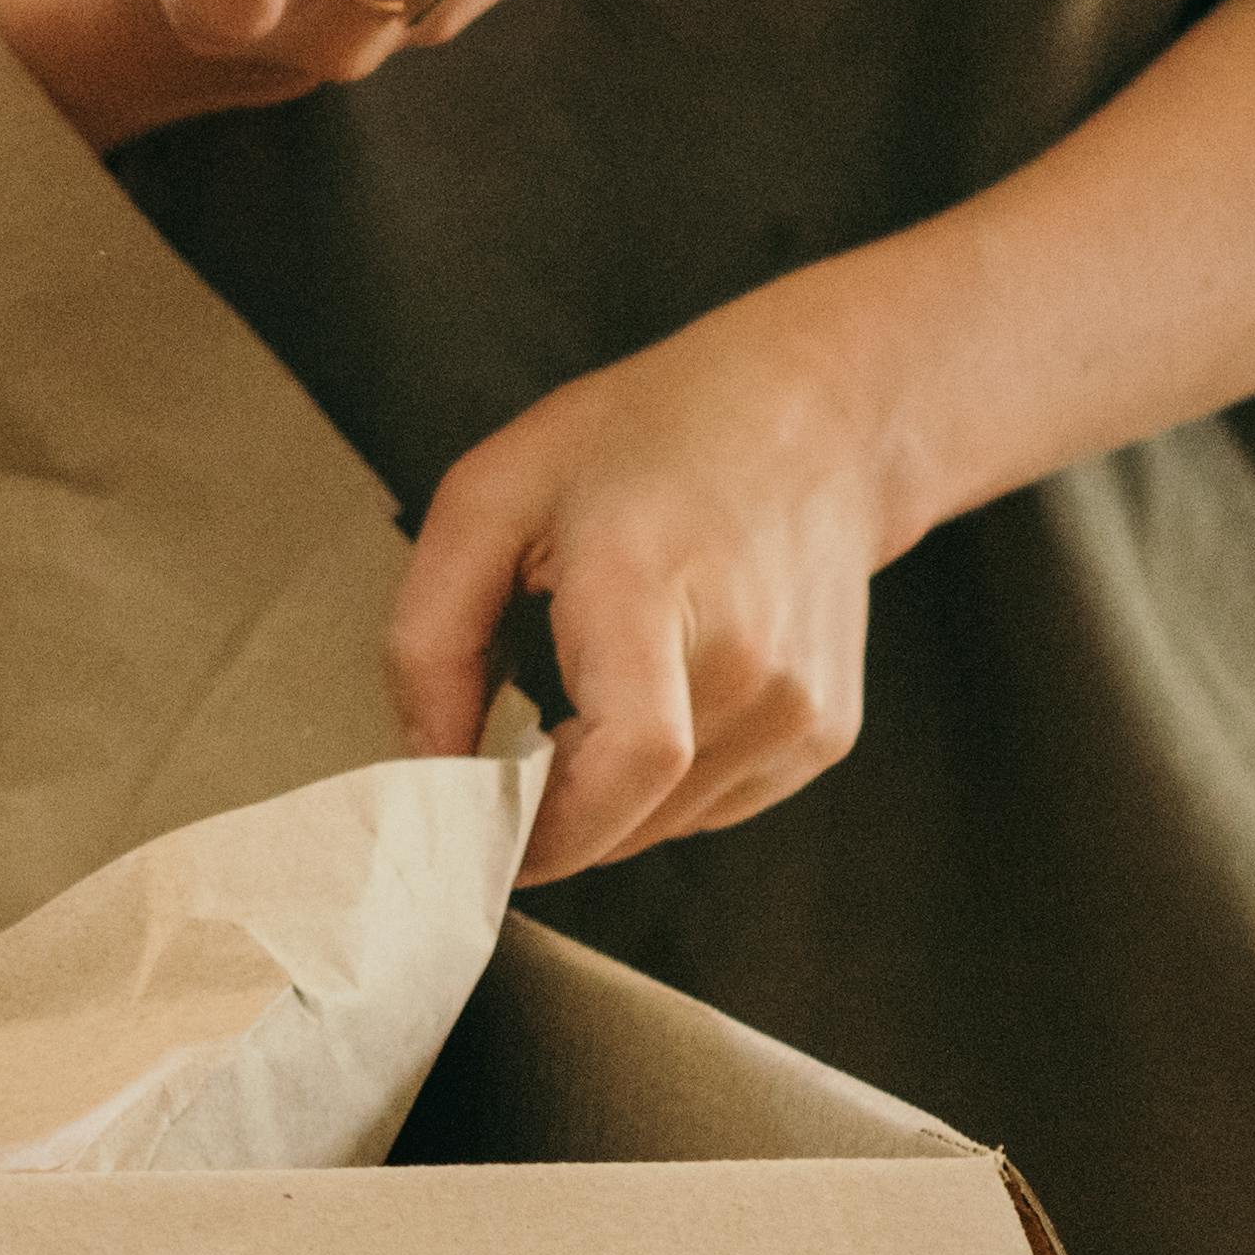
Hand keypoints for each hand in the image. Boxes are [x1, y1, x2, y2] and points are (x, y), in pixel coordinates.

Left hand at [384, 288, 917, 880]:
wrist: (812, 419)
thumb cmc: (643, 439)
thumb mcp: (489, 497)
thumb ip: (432, 637)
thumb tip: (430, 763)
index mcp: (654, 587)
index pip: (630, 758)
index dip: (548, 828)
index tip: (474, 835)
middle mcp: (750, 661)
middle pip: (633, 814)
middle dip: (547, 820)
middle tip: (492, 766)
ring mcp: (801, 708)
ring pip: (667, 825)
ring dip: (600, 804)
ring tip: (571, 706)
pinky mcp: (824, 735)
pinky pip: (713, 807)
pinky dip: (657, 790)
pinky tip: (642, 702)